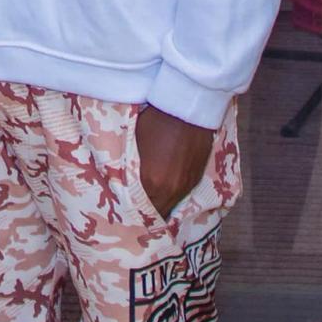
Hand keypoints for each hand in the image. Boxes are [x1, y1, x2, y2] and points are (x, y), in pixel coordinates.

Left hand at [134, 105, 213, 219]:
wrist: (187, 108)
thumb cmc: (156, 121)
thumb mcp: (134, 145)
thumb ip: (130, 172)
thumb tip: (125, 186)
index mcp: (151, 182)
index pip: (140, 211)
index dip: (133, 213)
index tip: (127, 212)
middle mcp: (170, 189)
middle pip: (157, 213)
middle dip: (147, 212)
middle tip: (139, 208)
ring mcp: (186, 184)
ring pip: (171, 207)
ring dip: (162, 205)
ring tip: (152, 201)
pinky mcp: (197, 177)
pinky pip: (182, 196)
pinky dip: (173, 195)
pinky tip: (167, 189)